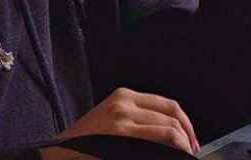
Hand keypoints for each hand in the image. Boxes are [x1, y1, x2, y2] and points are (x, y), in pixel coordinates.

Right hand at [39, 87, 199, 158]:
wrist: (57, 153)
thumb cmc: (84, 143)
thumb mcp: (111, 120)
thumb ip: (137, 121)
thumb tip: (170, 135)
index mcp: (124, 96)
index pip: (168, 105)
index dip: (185, 124)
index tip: (190, 139)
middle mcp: (125, 102)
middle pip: (173, 115)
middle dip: (188, 135)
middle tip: (193, 151)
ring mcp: (123, 118)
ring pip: (169, 129)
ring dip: (183, 145)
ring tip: (186, 156)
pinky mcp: (121, 133)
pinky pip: (160, 140)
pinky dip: (172, 149)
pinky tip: (174, 156)